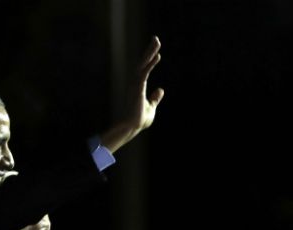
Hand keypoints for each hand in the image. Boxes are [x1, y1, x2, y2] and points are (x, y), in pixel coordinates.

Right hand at [101, 36, 164, 152]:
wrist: (132, 127)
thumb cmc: (139, 119)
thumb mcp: (151, 107)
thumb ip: (155, 98)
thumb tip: (160, 90)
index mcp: (139, 86)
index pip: (145, 68)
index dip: (150, 58)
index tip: (156, 49)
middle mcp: (136, 83)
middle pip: (143, 63)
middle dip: (150, 50)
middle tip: (156, 39)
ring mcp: (136, 85)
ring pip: (143, 65)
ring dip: (150, 53)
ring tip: (156, 42)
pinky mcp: (138, 89)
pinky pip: (144, 73)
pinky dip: (150, 64)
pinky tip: (157, 56)